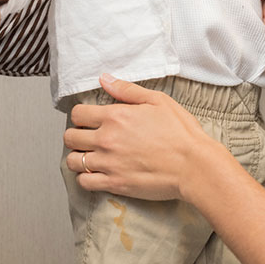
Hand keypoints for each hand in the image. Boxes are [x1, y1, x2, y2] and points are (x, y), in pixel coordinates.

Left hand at [63, 75, 224, 201]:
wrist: (193, 166)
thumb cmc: (181, 133)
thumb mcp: (158, 101)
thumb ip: (127, 90)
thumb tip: (105, 79)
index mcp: (116, 116)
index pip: (78, 113)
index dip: (81, 115)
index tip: (89, 120)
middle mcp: (107, 139)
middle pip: (70, 137)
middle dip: (76, 135)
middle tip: (88, 137)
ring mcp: (108, 163)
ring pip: (73, 160)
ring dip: (78, 157)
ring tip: (90, 156)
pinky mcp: (114, 183)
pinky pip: (84, 182)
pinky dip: (86, 177)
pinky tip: (97, 173)